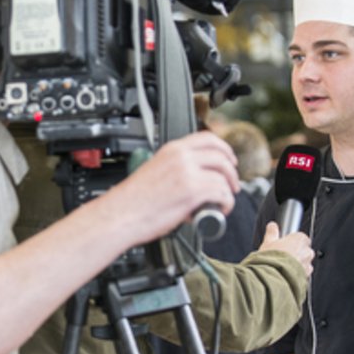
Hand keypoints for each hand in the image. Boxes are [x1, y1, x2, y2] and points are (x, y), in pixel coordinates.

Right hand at [108, 132, 239, 240]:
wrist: (120, 215)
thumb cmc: (132, 201)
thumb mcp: (154, 170)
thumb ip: (174, 168)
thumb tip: (194, 178)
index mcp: (171, 150)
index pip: (207, 138)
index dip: (224, 149)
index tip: (229, 160)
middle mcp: (180, 157)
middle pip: (221, 156)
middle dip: (232, 171)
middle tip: (233, 184)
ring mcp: (187, 173)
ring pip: (223, 175)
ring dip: (229, 190)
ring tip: (224, 201)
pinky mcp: (192, 191)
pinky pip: (221, 193)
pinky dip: (226, 202)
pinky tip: (220, 209)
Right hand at [258, 221, 312, 277]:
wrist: (274, 278)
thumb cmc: (271, 260)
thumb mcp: (268, 242)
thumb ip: (272, 233)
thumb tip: (272, 226)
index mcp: (300, 239)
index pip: (300, 237)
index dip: (291, 241)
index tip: (284, 244)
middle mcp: (307, 251)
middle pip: (304, 250)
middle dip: (295, 253)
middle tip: (282, 256)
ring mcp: (308, 265)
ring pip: (304, 262)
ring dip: (297, 264)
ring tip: (283, 266)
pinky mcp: (306, 277)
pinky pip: (303, 273)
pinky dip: (296, 274)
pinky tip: (286, 274)